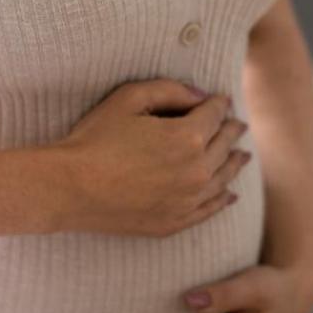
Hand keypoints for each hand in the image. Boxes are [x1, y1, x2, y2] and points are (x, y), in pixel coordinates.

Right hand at [54, 80, 250, 236]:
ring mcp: (188, 201)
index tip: (220, 100)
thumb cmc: (94, 138)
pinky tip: (229, 194)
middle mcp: (197, 171)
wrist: (70, 188)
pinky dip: (223, 199)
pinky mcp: (174, 223)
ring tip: (243, 156)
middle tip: (238, 125)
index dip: (219, 103)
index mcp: (189, 137)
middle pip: (224, 145)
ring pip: (223, 178)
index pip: (215, 114)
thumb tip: (200, 95)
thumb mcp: (128, 98)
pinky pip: (209, 210)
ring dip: (235, 163)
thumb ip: (169, 89)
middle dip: (232, 131)